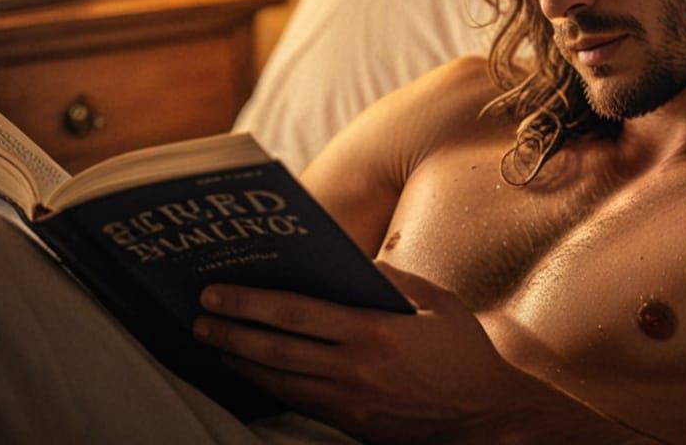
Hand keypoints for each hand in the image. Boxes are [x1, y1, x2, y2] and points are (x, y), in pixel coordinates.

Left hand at [192, 262, 524, 441]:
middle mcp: (356, 369)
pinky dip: (267, 385)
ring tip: (212, 340)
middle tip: (199, 315)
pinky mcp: (352, 424)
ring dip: (240, 360)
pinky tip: (249, 371)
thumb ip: (391, 278)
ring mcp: (351, 402)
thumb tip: (347, 262)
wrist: (486, 413)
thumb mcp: (436, 302)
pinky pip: (298, 402)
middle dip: (231, 330)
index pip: (298, 314)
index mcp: (376, 331)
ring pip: (280, 381)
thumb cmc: (463, 351)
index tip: (218, 290)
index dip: (251, 302)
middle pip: (276, 350)